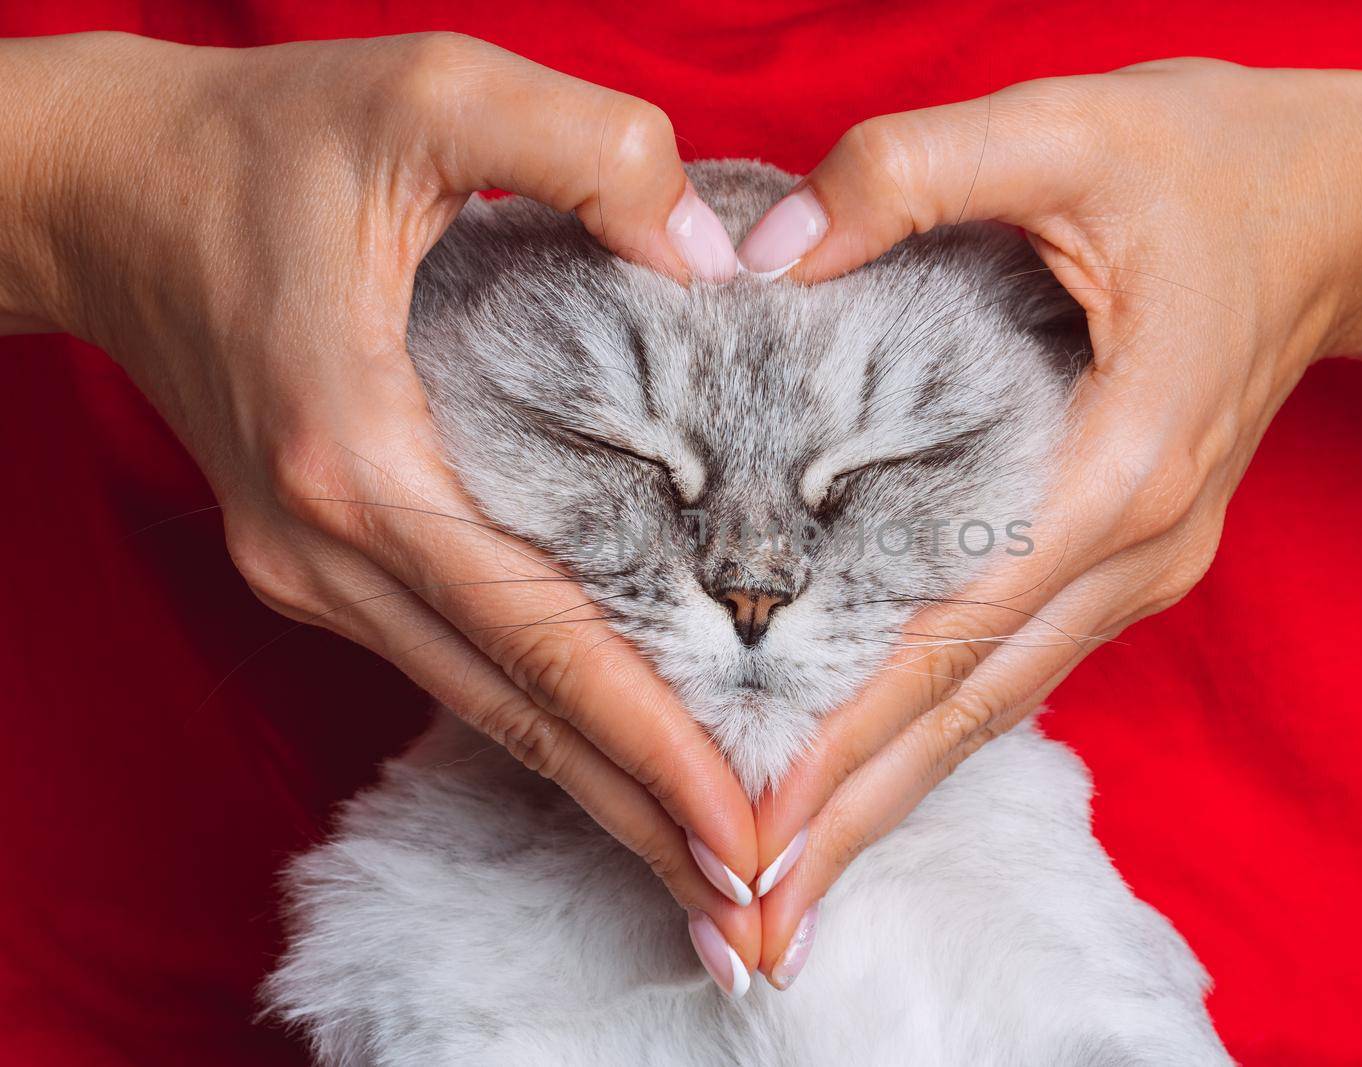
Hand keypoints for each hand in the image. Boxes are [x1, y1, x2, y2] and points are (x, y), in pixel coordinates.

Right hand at [0, 32, 764, 964]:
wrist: (105, 189)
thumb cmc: (258, 138)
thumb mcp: (429, 92)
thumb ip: (588, 150)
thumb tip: (718, 269)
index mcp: (359, 463)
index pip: (538, 643)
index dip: (651, 747)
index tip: (752, 832)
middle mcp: (333, 552)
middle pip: (517, 718)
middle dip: (642, 822)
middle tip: (757, 916)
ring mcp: (319, 572)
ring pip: (487, 709)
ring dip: (600, 792)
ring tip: (712, 869)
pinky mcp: (328, 559)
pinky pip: (460, 661)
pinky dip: (548, 724)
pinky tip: (620, 762)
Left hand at [736, 60, 1361, 981]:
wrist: (1344, 207)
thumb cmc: (1218, 164)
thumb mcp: (1066, 130)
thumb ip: (908, 176)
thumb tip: (763, 260)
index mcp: (1121, 464)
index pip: (956, 629)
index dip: (852, 733)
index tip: (758, 820)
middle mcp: (1135, 546)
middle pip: (973, 709)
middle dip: (858, 816)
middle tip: (750, 919)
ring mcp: (1138, 565)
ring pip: (993, 705)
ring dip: (890, 792)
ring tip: (785, 878)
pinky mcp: (1122, 555)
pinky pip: (1012, 662)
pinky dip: (933, 725)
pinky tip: (865, 767)